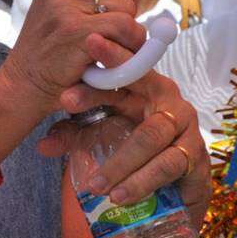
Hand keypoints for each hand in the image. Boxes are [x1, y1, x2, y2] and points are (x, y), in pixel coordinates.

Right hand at [0, 0, 149, 115]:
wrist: (24, 84)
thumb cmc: (54, 48)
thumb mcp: (67, 6)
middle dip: (130, 3)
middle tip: (109, 26)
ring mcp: (66, 6)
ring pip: (128, 5)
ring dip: (129, 31)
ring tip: (106, 45)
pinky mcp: (76, 31)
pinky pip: (126, 27)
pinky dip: (129, 45)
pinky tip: (111, 55)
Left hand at [39, 71, 208, 220]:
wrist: (178, 189)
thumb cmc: (137, 150)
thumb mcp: (100, 138)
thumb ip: (74, 136)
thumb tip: (42, 145)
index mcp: (143, 86)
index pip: (125, 65)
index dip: (109, 54)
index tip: (87, 42)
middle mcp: (166, 98)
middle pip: (137, 87)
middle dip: (99, 93)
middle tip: (66, 98)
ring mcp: (184, 126)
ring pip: (149, 136)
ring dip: (119, 160)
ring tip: (94, 184)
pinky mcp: (195, 155)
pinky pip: (168, 165)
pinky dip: (141, 181)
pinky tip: (121, 196)